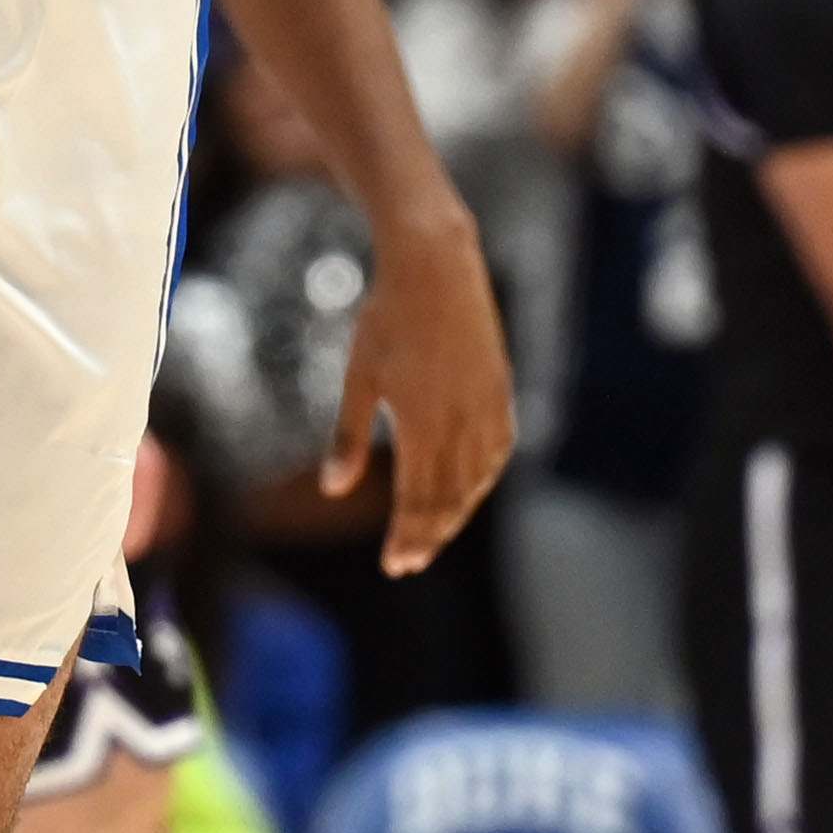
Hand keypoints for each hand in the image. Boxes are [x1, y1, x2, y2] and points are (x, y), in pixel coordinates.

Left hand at [309, 210, 515, 574]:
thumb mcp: (358, 376)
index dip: (407, 537)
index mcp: (423, 425)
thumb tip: (331, 490)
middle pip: (449, 500)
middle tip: (409, 563)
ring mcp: (487, 410)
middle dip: (428, 535)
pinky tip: (470, 492)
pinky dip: (482, 481)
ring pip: (476, 482)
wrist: (436, 268)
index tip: (395, 565)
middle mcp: (461, 425)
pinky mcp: (501, 394)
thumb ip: (347, 436)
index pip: (417, 500)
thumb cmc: (387, 320)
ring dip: (455, 514)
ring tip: (432, 535)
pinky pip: (497, 454)